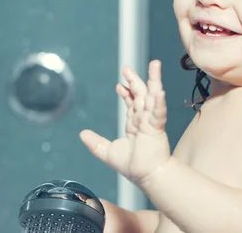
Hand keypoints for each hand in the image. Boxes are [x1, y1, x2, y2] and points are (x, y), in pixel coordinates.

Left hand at [80, 60, 169, 185]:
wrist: (147, 176)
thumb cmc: (132, 166)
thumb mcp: (107, 152)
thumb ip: (95, 143)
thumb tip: (82, 134)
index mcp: (135, 123)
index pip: (131, 102)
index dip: (126, 92)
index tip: (119, 84)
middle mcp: (144, 119)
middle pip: (141, 94)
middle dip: (135, 80)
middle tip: (126, 68)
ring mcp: (152, 121)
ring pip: (152, 96)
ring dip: (154, 80)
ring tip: (154, 64)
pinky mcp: (157, 128)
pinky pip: (159, 112)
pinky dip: (159, 102)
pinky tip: (159, 91)